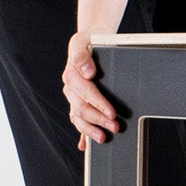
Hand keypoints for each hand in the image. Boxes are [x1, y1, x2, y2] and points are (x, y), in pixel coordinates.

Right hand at [62, 31, 120, 150]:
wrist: (89, 40)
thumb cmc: (89, 41)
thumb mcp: (82, 41)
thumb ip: (82, 56)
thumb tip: (88, 72)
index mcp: (71, 75)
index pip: (85, 92)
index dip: (98, 103)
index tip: (111, 112)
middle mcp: (70, 88)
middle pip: (82, 108)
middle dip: (99, 119)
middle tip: (115, 127)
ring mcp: (73, 97)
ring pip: (78, 117)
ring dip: (90, 129)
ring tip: (103, 138)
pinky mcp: (78, 102)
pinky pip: (78, 120)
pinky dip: (81, 133)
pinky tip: (85, 145)